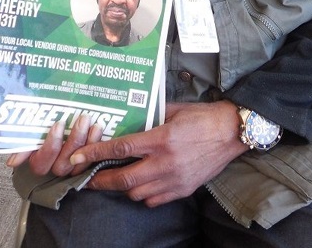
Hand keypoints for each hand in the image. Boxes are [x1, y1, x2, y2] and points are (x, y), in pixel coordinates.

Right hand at [5, 114, 103, 177]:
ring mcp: (73, 167)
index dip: (50, 146)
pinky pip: (93, 160)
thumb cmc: (51, 121)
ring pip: (79, 165)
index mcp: (39, 161)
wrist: (73, 114)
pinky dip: (97, 145)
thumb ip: (25, 143)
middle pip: (62, 166)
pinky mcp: (89, 162)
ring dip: (88, 143)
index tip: (59, 124)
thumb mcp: (36, 128)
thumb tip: (12, 163)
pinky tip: (99, 130)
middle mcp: (55, 167)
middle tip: (82, 119)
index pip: (40, 164)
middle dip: (73, 141)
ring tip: (94, 123)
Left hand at [66, 101, 248, 206]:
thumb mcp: (175, 110)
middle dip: (100, 181)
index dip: (94, 154)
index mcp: (161, 139)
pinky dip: (144, 195)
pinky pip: (154, 200)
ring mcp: (174, 179)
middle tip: (89, 179)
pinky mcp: (183, 189)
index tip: (78, 158)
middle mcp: (165, 162)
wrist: (233, 132)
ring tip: (119, 178)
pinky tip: (144, 184)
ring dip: (123, 187)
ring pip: (136, 193)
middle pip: (122, 179)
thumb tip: (130, 121)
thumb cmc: (205, 117)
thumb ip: (151, 117)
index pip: (120, 150)